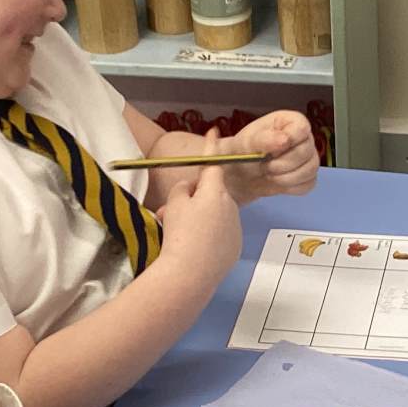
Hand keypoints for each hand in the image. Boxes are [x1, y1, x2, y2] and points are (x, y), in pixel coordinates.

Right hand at [155, 146, 241, 283]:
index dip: (211, 146)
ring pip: (215, 216)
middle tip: (172, 213)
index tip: (214, 132)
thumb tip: (190, 190)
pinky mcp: (235, 248)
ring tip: (180, 236)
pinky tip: (195, 250)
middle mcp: (231, 206)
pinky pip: (220, 236)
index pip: (212, 163)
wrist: (190, 274)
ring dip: (200, 220)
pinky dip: (209, 238)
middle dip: (195, 199)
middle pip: (212, 194)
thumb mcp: (174, 205)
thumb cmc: (180, 234)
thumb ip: (183, 190)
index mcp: (215, 191)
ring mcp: (236, 228)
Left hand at [226, 110, 318, 201]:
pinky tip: (277, 182)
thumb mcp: (249, 143)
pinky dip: (291, 187)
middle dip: (283, 164)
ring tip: (268, 174)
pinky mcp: (307, 176)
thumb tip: (285, 140)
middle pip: (307, 152)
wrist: (241, 173)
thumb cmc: (244, 151)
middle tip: (265, 166)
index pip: (302, 128)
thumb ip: (265, 139)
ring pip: (310, 170)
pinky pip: (308, 184)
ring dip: (286, 177)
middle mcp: (303, 138)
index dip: (289, 141)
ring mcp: (308, 158)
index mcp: (291, 122)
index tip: (272, 151)